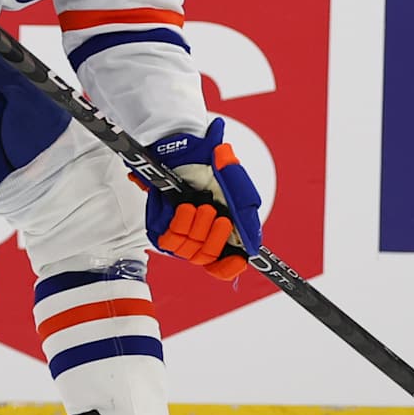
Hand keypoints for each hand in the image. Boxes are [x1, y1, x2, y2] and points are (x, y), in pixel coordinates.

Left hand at [136, 117, 261, 279]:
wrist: (186, 147)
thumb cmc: (213, 166)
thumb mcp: (238, 190)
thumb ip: (247, 219)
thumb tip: (253, 249)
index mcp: (222, 231)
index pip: (223, 265)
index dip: (229, 267)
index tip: (238, 261)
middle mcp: (200, 235)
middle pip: (208, 258)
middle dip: (216, 239)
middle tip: (222, 219)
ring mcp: (180, 231)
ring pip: (189, 251)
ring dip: (199, 228)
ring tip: (203, 205)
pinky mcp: (160, 226)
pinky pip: (170, 240)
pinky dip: (181, 224)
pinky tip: (186, 207)